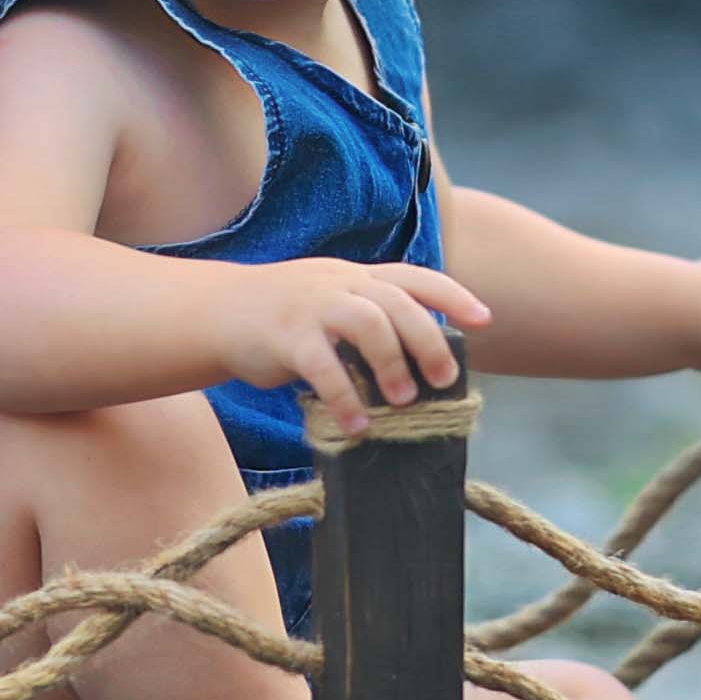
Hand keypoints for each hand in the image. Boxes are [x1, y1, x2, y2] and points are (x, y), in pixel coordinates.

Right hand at [207, 257, 491, 422]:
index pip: (414, 277)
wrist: (216, 311)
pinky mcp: (284, 334)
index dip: (453, 296)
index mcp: (356, 276)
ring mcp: (311, 305)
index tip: (485, 320)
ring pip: (367, 323)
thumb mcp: (331, 302)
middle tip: (444, 380)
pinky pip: (322, 365)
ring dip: (392, 364)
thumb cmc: (282, 316)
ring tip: (403, 401)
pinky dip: (346, 397)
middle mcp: (339, 283)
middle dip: (429, 341)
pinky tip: (358, 423)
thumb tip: (419, 361)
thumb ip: (369, 319)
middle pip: (397, 302)